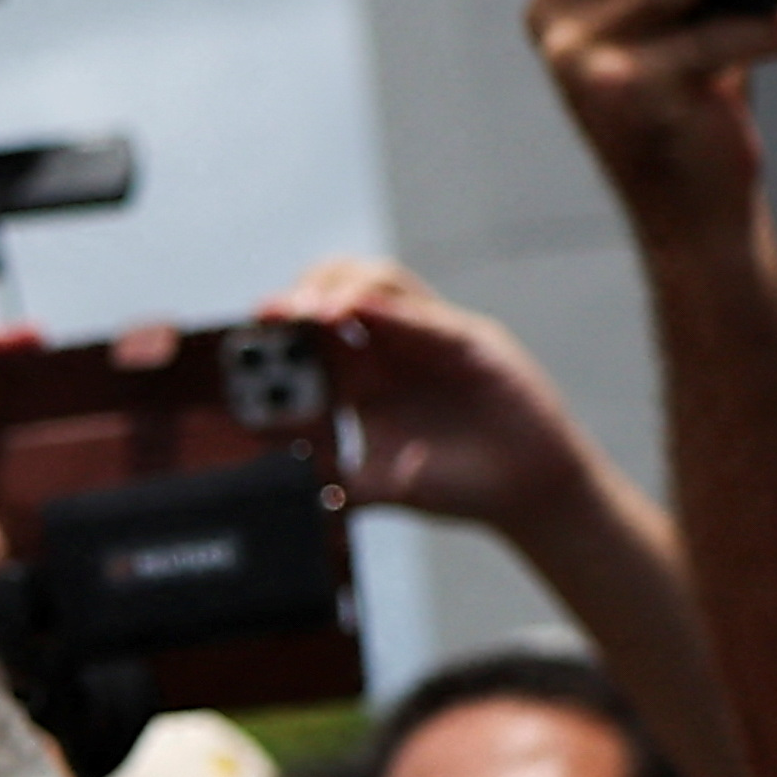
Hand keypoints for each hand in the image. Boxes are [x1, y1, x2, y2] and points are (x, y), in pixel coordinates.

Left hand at [260, 255, 592, 537]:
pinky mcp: (466, 339)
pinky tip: (356, 310)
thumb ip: (329, 477)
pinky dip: (388, 308)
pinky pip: (424, 313)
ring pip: (379, 282)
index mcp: (362, 379)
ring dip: (339, 288)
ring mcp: (429, 338)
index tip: (251, 331)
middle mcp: (390, 349)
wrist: (525, 494)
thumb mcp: (376, 483)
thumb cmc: (454, 486)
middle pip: (338, 290)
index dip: (281, 326)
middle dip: (303, 293)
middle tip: (275, 314)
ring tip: (310, 312)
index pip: (311, 334)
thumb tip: (274, 480)